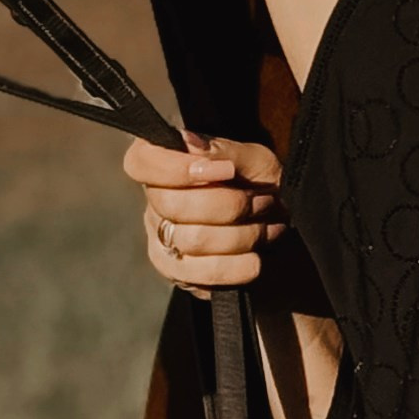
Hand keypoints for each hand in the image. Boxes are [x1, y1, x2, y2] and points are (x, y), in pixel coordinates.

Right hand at [123, 130, 286, 288]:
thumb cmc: (260, 185)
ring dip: (241, 235)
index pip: (141, 162)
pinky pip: (201, 274)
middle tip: (262, 201)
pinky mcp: (177, 274)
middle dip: (228, 204)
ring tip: (264, 227)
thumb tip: (189, 144)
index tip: (226, 170)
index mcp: (164, 165)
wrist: (277, 227)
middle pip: (171, 205)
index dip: (176, 168)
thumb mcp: (253, 158)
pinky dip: (237, 266)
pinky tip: (255, 257)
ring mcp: (161, 241)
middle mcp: (154, 203)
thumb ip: (222, 150)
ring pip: (192, 240)